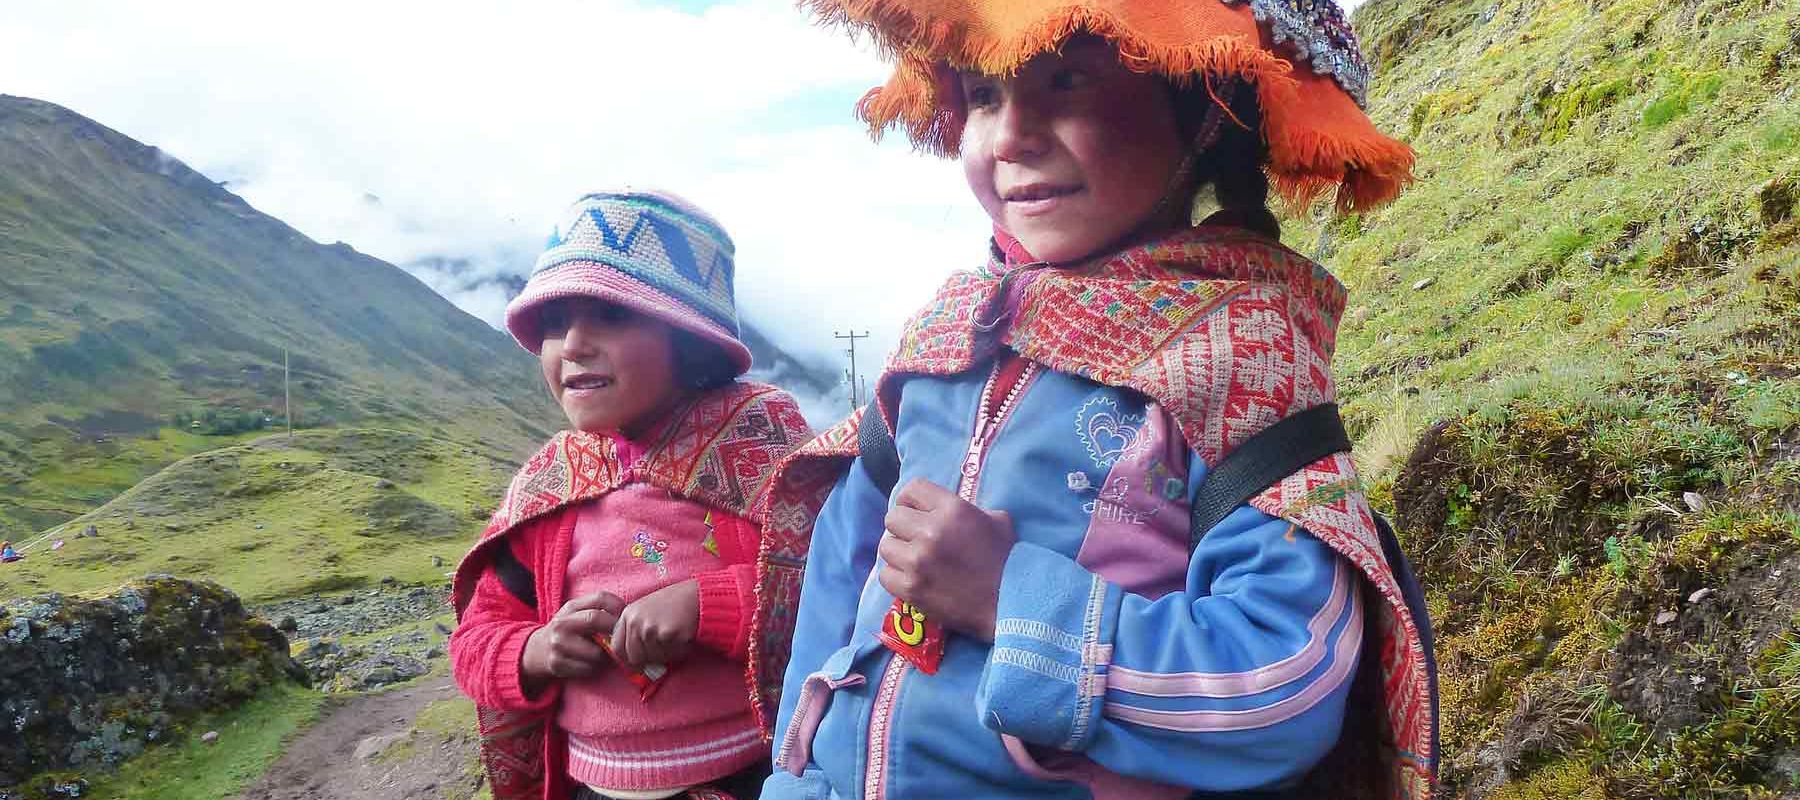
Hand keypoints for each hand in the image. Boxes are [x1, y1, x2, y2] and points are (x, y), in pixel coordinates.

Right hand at [520, 592, 624, 689]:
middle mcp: (562, 623)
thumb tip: (630, 617)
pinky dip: (593, 668)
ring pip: (596, 652)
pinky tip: (588, 664)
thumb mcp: (578, 615)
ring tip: (601, 654)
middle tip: (621, 640)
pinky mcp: (557, 664)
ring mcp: (558, 644)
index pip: (601, 597)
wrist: (536, 651)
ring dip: (605, 656)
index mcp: (571, 607)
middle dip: (614, 631)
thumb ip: (600, 611)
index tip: (626, 619)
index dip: (619, 607)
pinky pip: (588, 669)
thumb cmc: (568, 632)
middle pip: (596, 619)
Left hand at [610, 579, 699, 668]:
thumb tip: (632, 659)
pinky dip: (678, 651)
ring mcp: (650, 628)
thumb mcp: (647, 611)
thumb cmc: (675, 604)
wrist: (699, 596)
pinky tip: (683, 636)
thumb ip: (636, 630)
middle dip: (649, 660)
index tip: (638, 665)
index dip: (627, 661)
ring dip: (666, 654)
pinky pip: (669, 655)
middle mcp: (635, 621)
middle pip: (634, 657)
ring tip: (676, 637)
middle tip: (663, 652)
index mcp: (628, 615)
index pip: (617, 648)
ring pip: (653, 658)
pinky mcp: (666, 634)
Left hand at [879, 478, 1017, 641]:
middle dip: (904, 527)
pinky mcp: (911, 589)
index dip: (911, 500)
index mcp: (952, 509)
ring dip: (898, 552)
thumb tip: (946, 510)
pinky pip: (886, 575)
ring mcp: (918, 561)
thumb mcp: (997, 520)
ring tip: (913, 560)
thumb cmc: (1008, 560)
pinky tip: (912, 578)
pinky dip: (896, 576)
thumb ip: (968, 510)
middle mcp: (930, 531)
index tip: (916, 511)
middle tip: (915, 538)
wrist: (1013, 602)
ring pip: (886, 546)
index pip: (912, 489)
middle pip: (893, 518)